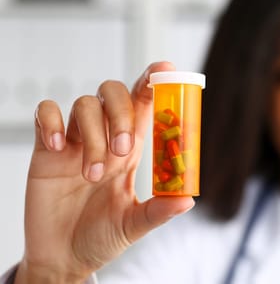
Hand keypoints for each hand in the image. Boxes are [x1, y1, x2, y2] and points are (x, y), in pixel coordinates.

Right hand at [15, 62, 194, 283]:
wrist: (63, 256)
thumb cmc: (101, 236)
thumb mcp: (134, 225)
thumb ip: (159, 211)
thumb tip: (188, 199)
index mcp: (132, 149)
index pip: (144, 105)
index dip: (153, 83)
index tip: (165, 69)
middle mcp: (105, 137)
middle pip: (114, 94)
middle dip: (122, 114)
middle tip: (122, 150)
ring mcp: (76, 140)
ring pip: (84, 105)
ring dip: (93, 136)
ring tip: (90, 175)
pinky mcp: (47, 149)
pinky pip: (45, 112)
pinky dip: (51, 123)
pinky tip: (58, 149)